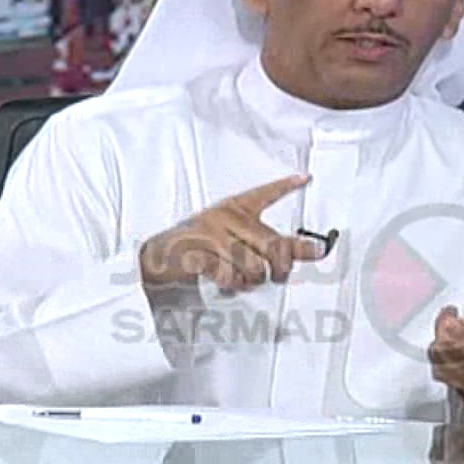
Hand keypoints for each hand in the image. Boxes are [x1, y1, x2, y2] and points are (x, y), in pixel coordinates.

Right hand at [139, 175, 322, 292]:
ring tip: (243, 279)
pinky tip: (226, 282)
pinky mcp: (198, 253)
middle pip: (273, 245)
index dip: (285, 187)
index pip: (264, 194)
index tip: (305, 179)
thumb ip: (265, 243)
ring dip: (252, 280)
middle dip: (282, 267)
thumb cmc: (200, 245)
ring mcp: (211, 233)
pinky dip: (232, 285)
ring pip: (254, 267)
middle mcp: (225, 216)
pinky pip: (230, 276)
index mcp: (234, 207)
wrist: (158, 257)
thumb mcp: (230, 235)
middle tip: (278, 275)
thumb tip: (305, 253)